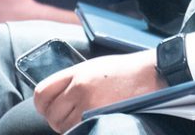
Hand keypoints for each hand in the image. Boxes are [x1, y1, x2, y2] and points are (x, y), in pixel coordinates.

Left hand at [34, 49, 163, 133]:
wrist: (152, 74)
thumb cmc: (126, 71)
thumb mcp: (95, 67)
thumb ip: (73, 80)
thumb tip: (56, 98)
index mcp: (77, 72)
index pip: (42, 93)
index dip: (42, 105)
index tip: (48, 109)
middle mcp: (79, 88)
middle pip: (51, 113)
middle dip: (57, 119)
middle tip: (70, 117)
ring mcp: (89, 104)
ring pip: (63, 126)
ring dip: (69, 127)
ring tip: (84, 118)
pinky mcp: (99, 117)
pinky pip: (79, 131)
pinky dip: (81, 130)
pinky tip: (91, 122)